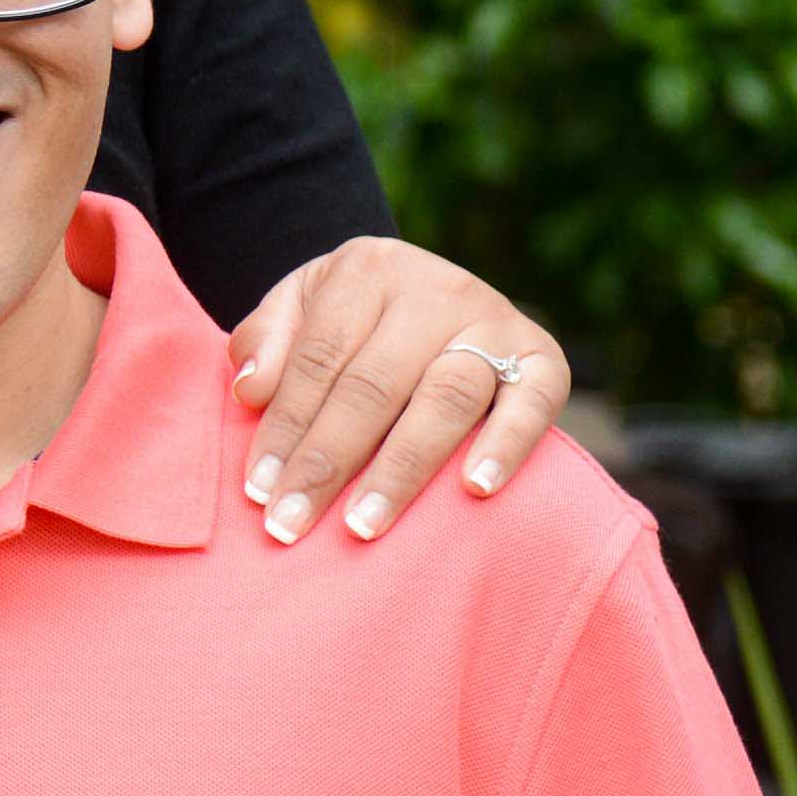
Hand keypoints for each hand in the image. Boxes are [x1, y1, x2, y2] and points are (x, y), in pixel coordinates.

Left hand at [229, 238, 571, 545]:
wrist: (430, 293)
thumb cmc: (350, 317)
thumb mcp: (298, 304)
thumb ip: (266, 341)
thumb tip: (252, 391)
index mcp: (368, 269)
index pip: (319, 356)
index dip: (285, 424)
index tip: (257, 489)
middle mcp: (437, 290)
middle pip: (375, 383)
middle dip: (328, 461)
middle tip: (292, 522)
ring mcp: (495, 322)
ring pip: (446, 398)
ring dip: (401, 469)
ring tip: (363, 526)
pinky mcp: (544, 356)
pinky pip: (534, 401)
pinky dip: (507, 444)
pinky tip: (475, 490)